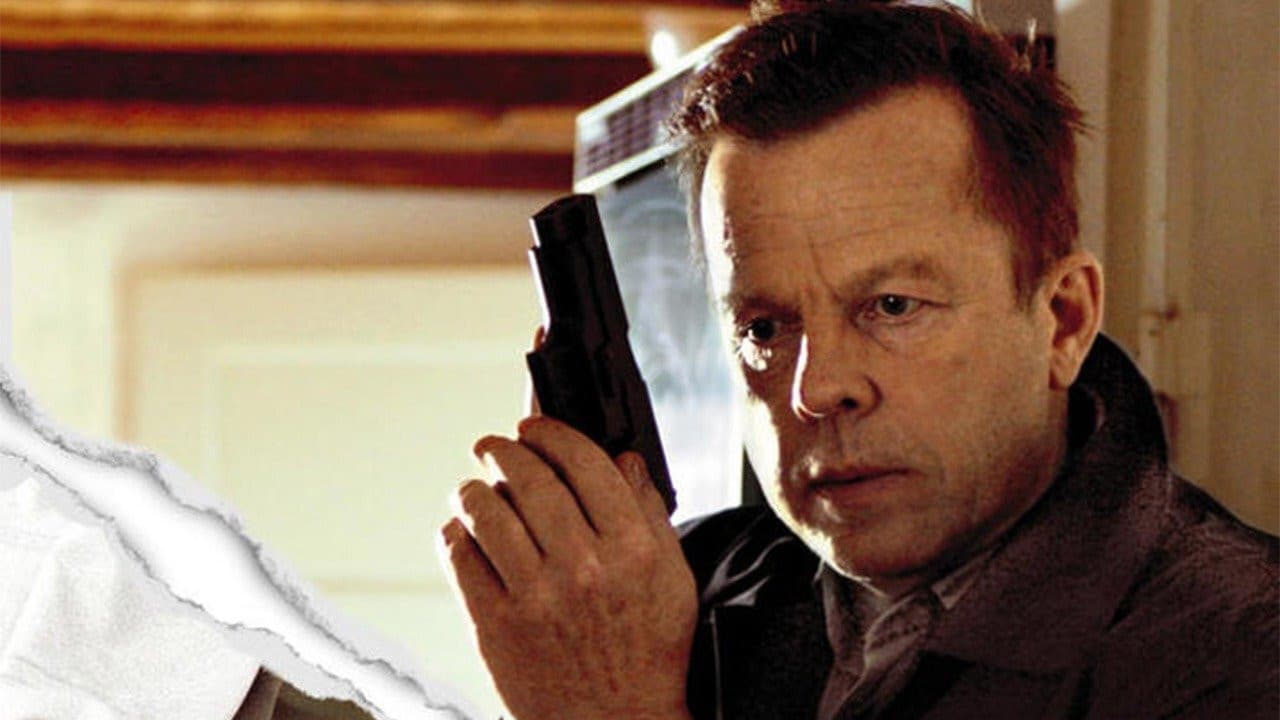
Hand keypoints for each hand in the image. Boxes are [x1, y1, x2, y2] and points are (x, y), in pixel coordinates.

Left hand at [439, 416, 696, 719]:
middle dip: (505, 450)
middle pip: (531, 479)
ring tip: (473, 486)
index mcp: (632, 549)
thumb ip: (650, 514)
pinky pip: (461, 559)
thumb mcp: (672, 579)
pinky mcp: (495, 626)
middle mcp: (584, 568)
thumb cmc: (648, 652)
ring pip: (487, 512)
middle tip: (494, 445)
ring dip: (473, 488)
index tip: (536, 427)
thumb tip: (624, 460)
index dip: (552, 433)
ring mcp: (536, 598)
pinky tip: (461, 529)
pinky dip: (456, 533)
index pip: (584, 463)